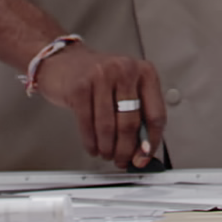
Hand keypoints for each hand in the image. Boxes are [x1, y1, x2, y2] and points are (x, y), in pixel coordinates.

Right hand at [35, 42, 166, 168]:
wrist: (65, 61)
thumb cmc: (98, 77)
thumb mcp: (126, 89)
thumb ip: (138, 114)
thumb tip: (142, 150)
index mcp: (144, 72)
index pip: (156, 114)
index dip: (151, 142)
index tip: (145, 157)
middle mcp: (125, 70)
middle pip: (131, 123)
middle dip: (126, 150)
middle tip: (122, 160)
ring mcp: (101, 76)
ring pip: (108, 127)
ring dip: (108, 149)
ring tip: (106, 153)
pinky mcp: (79, 87)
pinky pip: (88, 124)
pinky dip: (91, 142)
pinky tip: (93, 146)